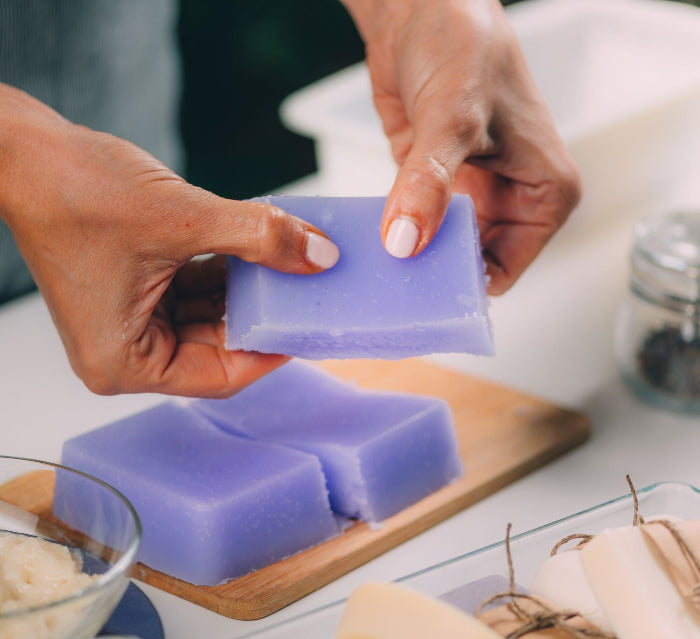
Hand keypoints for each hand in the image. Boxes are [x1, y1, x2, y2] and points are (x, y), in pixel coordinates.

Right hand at [0, 85, 338, 396]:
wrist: (26, 151)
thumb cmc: (75, 191)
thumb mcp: (186, 219)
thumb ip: (260, 238)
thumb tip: (319, 255)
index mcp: (126, 363)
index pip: (222, 376)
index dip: (272, 352)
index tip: (309, 326)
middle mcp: (126, 354)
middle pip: (218, 348)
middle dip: (261, 314)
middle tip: (306, 288)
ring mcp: (131, 324)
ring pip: (211, 319)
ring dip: (247, 289)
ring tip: (286, 262)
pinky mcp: (137, 295)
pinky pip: (195, 294)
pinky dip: (225, 273)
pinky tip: (254, 248)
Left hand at [342, 0, 580, 293]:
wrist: (419, 13)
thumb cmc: (462, 45)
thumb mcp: (452, 118)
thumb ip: (429, 183)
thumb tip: (405, 243)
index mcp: (546, 193)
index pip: (507, 267)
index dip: (465, 283)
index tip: (421, 292)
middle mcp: (513, 200)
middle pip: (474, 266)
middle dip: (436, 277)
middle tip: (394, 291)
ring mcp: (473, 197)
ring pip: (444, 253)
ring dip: (413, 261)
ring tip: (379, 274)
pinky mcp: (437, 190)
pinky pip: (418, 231)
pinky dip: (398, 239)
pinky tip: (373, 249)